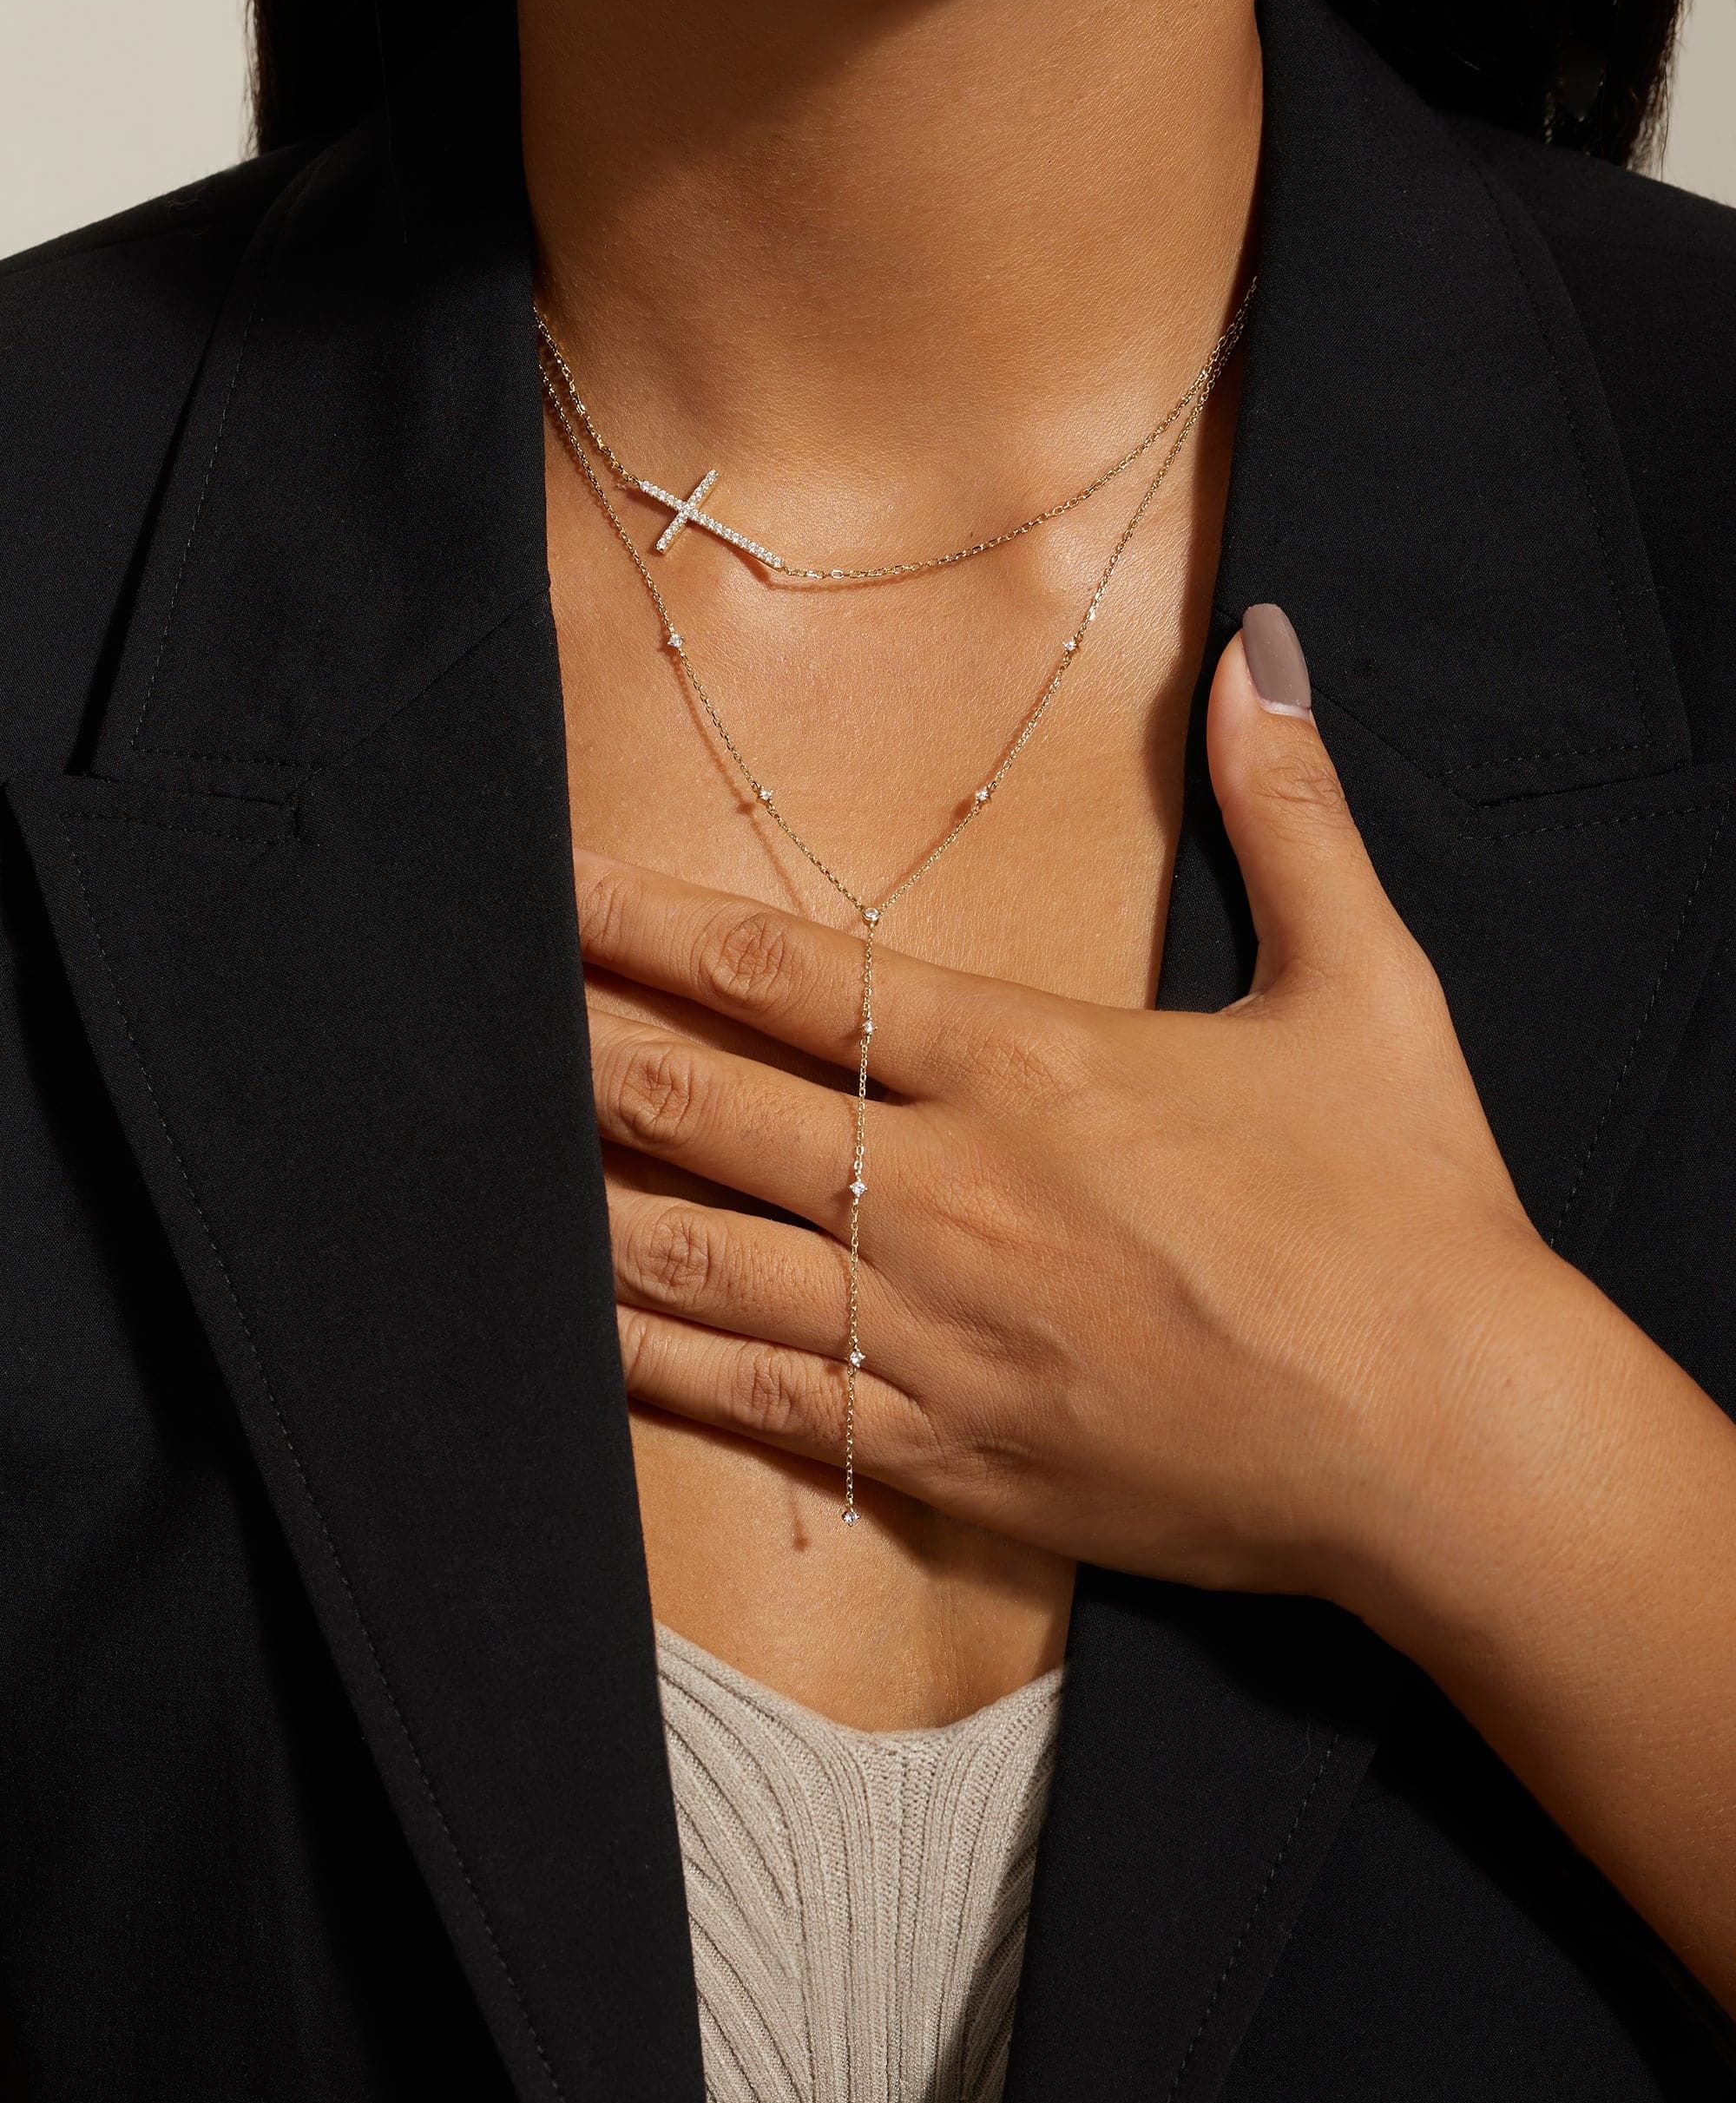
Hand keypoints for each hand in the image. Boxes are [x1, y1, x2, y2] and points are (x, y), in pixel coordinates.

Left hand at [576, 617, 1575, 1605]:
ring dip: (584, 1209)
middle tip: (478, 1023)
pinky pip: (758, 1402)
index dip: (651, 925)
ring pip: (698, 1259)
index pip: (791, 973)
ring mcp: (932, 1330)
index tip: (555, 892)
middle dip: (581, 1058)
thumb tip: (1263, 651)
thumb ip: (1292, 817)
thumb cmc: (1408, 1210)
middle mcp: (948, 1189)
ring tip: (484, 1173)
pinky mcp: (946, 1451)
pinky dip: (657, 1365)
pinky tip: (577, 1335)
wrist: (1444, 1435)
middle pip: (704, 1107)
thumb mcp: (1367, 988)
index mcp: (1031, 1063)